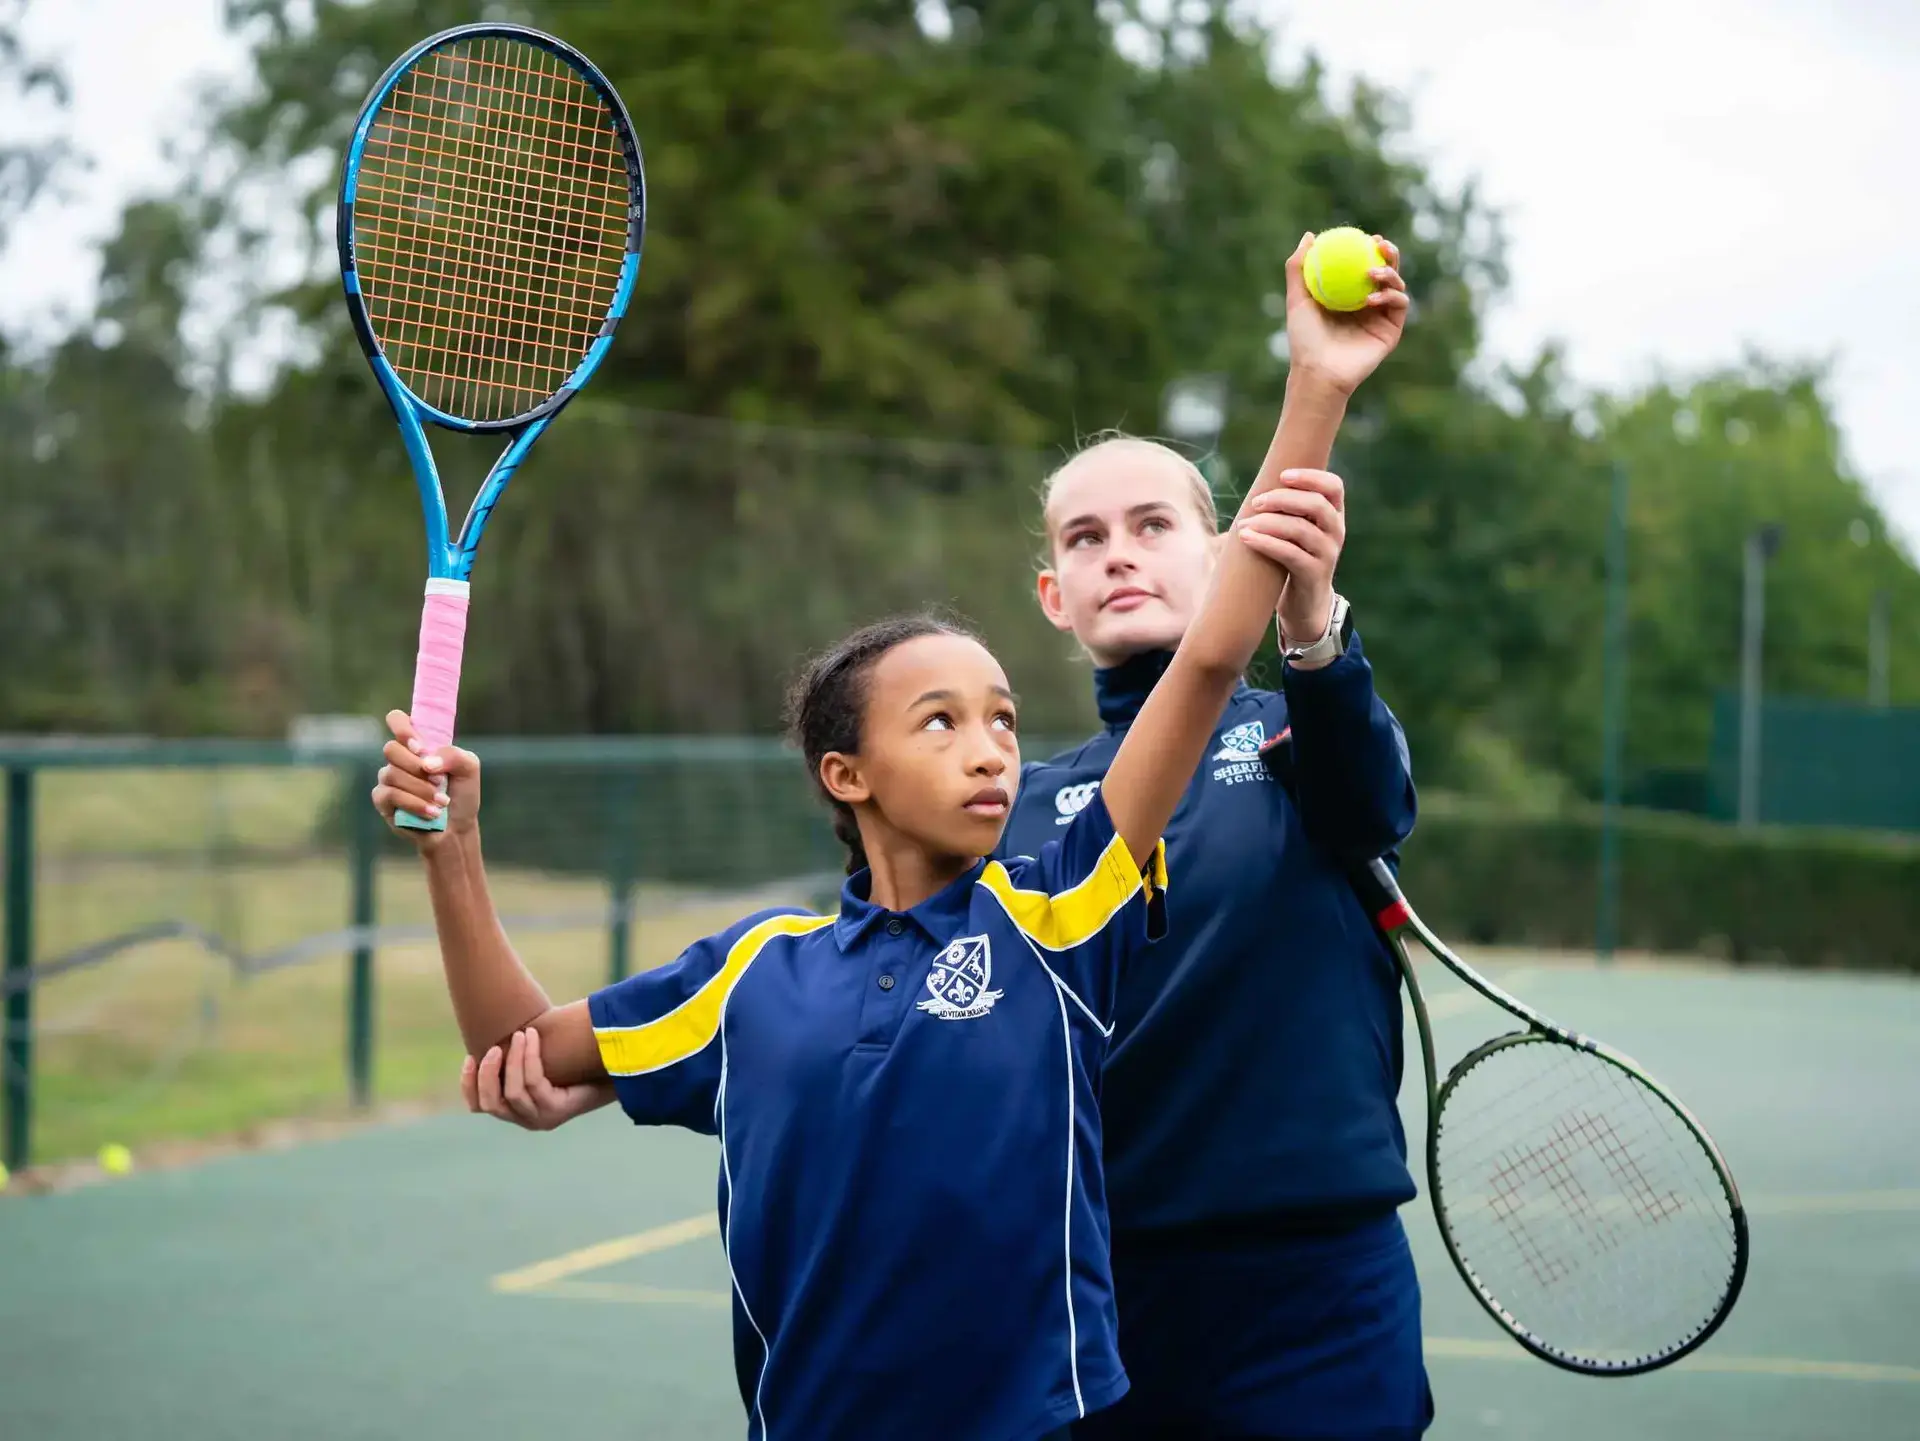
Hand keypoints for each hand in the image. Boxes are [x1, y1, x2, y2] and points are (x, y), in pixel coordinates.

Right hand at [371, 708, 481, 848]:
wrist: (457, 827)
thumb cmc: (461, 794)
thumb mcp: (469, 768)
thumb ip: (454, 755)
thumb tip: (427, 763)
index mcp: (417, 744)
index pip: (397, 720)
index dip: (402, 728)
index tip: (420, 746)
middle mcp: (399, 759)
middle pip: (391, 749)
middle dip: (416, 766)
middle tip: (439, 780)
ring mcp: (388, 778)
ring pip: (391, 774)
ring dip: (421, 789)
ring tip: (442, 802)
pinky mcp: (383, 800)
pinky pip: (390, 794)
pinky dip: (414, 803)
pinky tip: (432, 813)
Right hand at [462, 1027, 616, 1131]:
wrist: (610, 1071)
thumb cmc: (571, 1060)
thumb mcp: (538, 1057)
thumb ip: (514, 1052)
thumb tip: (489, 1023)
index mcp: (514, 1109)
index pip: (478, 1105)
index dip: (468, 1083)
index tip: (470, 1056)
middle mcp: (524, 1119)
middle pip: (490, 1103)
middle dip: (487, 1073)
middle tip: (495, 1046)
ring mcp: (540, 1119)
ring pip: (513, 1092)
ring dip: (513, 1059)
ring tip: (521, 1033)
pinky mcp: (555, 1112)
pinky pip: (534, 1083)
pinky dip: (529, 1058)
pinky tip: (532, 1037)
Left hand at [1234, 468, 1344, 648]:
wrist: (1304, 605)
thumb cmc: (1292, 559)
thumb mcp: (1295, 531)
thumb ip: (1286, 510)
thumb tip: (1254, 488)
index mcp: (1333, 515)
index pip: (1334, 486)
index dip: (1311, 477)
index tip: (1282, 475)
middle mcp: (1336, 532)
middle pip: (1316, 504)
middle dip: (1282, 499)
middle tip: (1255, 503)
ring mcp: (1328, 554)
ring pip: (1300, 529)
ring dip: (1268, 523)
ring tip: (1243, 525)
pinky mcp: (1313, 575)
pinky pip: (1290, 554)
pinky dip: (1266, 543)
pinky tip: (1246, 538)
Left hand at [1283, 232, 1409, 396]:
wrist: (1318, 372)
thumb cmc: (1304, 339)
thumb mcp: (1296, 299)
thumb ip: (1298, 267)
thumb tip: (1310, 235)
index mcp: (1348, 295)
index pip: (1364, 265)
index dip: (1369, 248)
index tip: (1367, 237)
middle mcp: (1368, 304)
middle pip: (1387, 271)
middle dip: (1390, 254)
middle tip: (1381, 244)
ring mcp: (1381, 317)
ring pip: (1397, 286)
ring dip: (1390, 273)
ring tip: (1373, 273)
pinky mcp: (1391, 332)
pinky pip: (1399, 305)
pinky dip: (1391, 296)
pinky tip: (1373, 298)